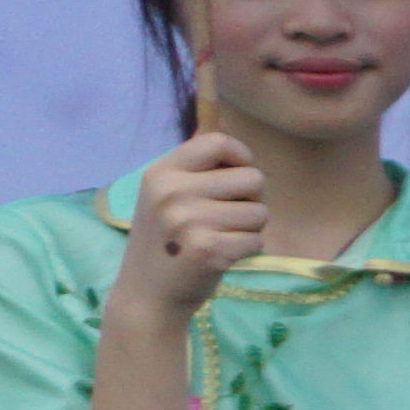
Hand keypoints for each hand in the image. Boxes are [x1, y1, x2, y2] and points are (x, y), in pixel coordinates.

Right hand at [112, 127, 265, 323]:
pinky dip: (247, 251)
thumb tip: (223, 114)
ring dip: (250, 229)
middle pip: (252, 178)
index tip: (238, 175)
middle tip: (224, 219)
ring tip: (220, 238)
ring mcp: (187, 221)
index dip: (242, 156)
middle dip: (251, 201)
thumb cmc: (168, 240)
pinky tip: (220, 258)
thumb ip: (196, 161)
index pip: (219, 142)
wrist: (148, 295)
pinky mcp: (207, 250)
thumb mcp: (167, 194)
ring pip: (260, 212)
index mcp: (161, 172)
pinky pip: (257, 240)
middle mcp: (171, 192)